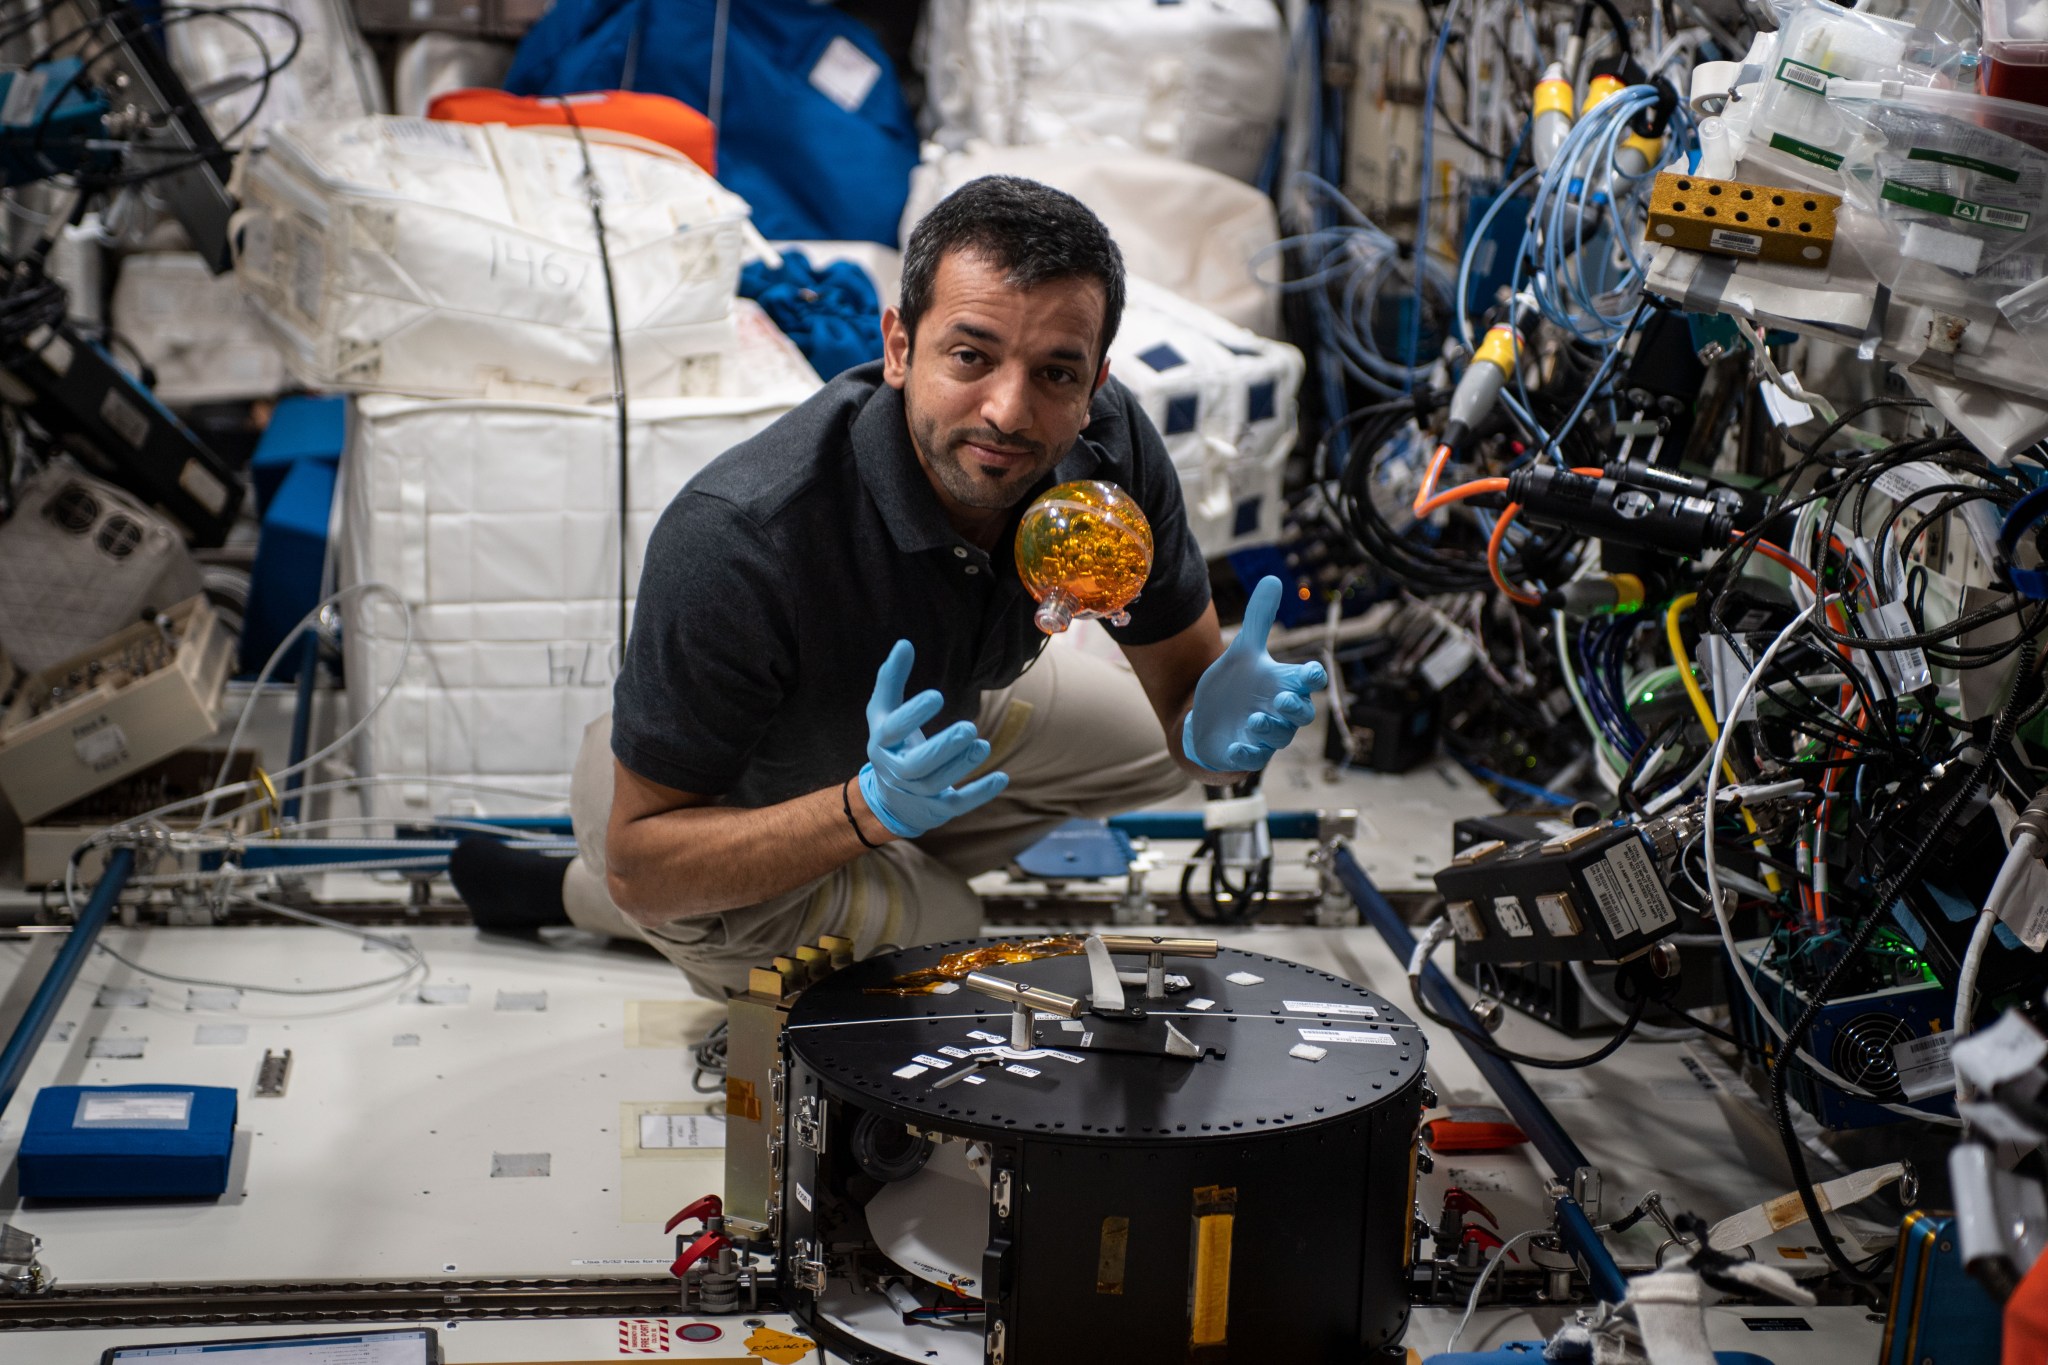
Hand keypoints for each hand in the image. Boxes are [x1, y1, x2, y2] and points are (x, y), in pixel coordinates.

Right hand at [857, 640, 1009, 838]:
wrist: (888, 799)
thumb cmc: (892, 743)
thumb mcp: (884, 712)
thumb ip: (892, 679)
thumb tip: (904, 643)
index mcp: (882, 744)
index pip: (893, 730)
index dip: (912, 714)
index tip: (937, 695)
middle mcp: (896, 771)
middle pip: (916, 765)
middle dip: (943, 748)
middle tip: (969, 727)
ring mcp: (916, 793)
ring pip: (937, 784)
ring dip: (961, 765)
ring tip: (982, 744)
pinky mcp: (937, 809)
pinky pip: (958, 804)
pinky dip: (979, 794)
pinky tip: (1002, 777)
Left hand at [1182, 577, 1327, 772]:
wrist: (1210, 718)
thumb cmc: (1236, 685)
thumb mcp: (1244, 650)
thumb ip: (1259, 619)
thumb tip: (1273, 578)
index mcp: (1283, 684)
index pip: (1307, 681)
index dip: (1312, 677)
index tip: (1312, 672)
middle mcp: (1280, 712)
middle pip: (1302, 714)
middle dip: (1295, 707)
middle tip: (1281, 697)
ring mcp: (1265, 736)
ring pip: (1280, 738)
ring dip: (1270, 729)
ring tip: (1254, 719)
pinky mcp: (1246, 754)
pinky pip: (1253, 759)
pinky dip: (1247, 754)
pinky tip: (1236, 745)